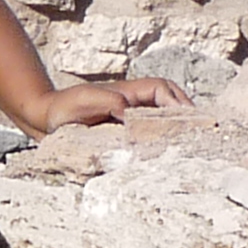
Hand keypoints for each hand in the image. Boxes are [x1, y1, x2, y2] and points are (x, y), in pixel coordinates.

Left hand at [35, 76, 192, 130]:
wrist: (44, 120)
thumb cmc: (63, 108)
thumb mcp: (86, 101)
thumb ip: (111, 102)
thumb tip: (132, 113)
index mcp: (130, 92)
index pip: (164, 91)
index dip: (179, 102)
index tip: (190, 117)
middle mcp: (133, 103)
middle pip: (170, 103)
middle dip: (186, 114)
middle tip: (203, 131)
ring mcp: (129, 118)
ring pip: (161, 118)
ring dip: (177, 127)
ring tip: (192, 144)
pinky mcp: (122, 134)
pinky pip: (148, 135)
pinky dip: (161, 142)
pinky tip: (167, 157)